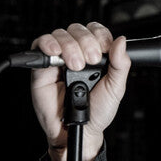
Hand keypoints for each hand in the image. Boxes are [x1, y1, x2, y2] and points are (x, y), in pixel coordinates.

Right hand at [30, 22, 130, 160]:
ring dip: (69, 46)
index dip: (100, 36)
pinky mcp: (42, 68)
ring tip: (75, 65)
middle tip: (90, 61)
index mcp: (96, 55)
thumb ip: (121, 64)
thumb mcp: (116, 87)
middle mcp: (77, 53)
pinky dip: (47, 44)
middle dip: (86, 42)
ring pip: (60, 35)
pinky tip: (55, 53)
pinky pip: (39, 46)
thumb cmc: (98, 110)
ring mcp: (59, 59)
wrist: (80, 130)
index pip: (96, 31)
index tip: (103, 49)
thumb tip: (122, 41)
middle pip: (78, 30)